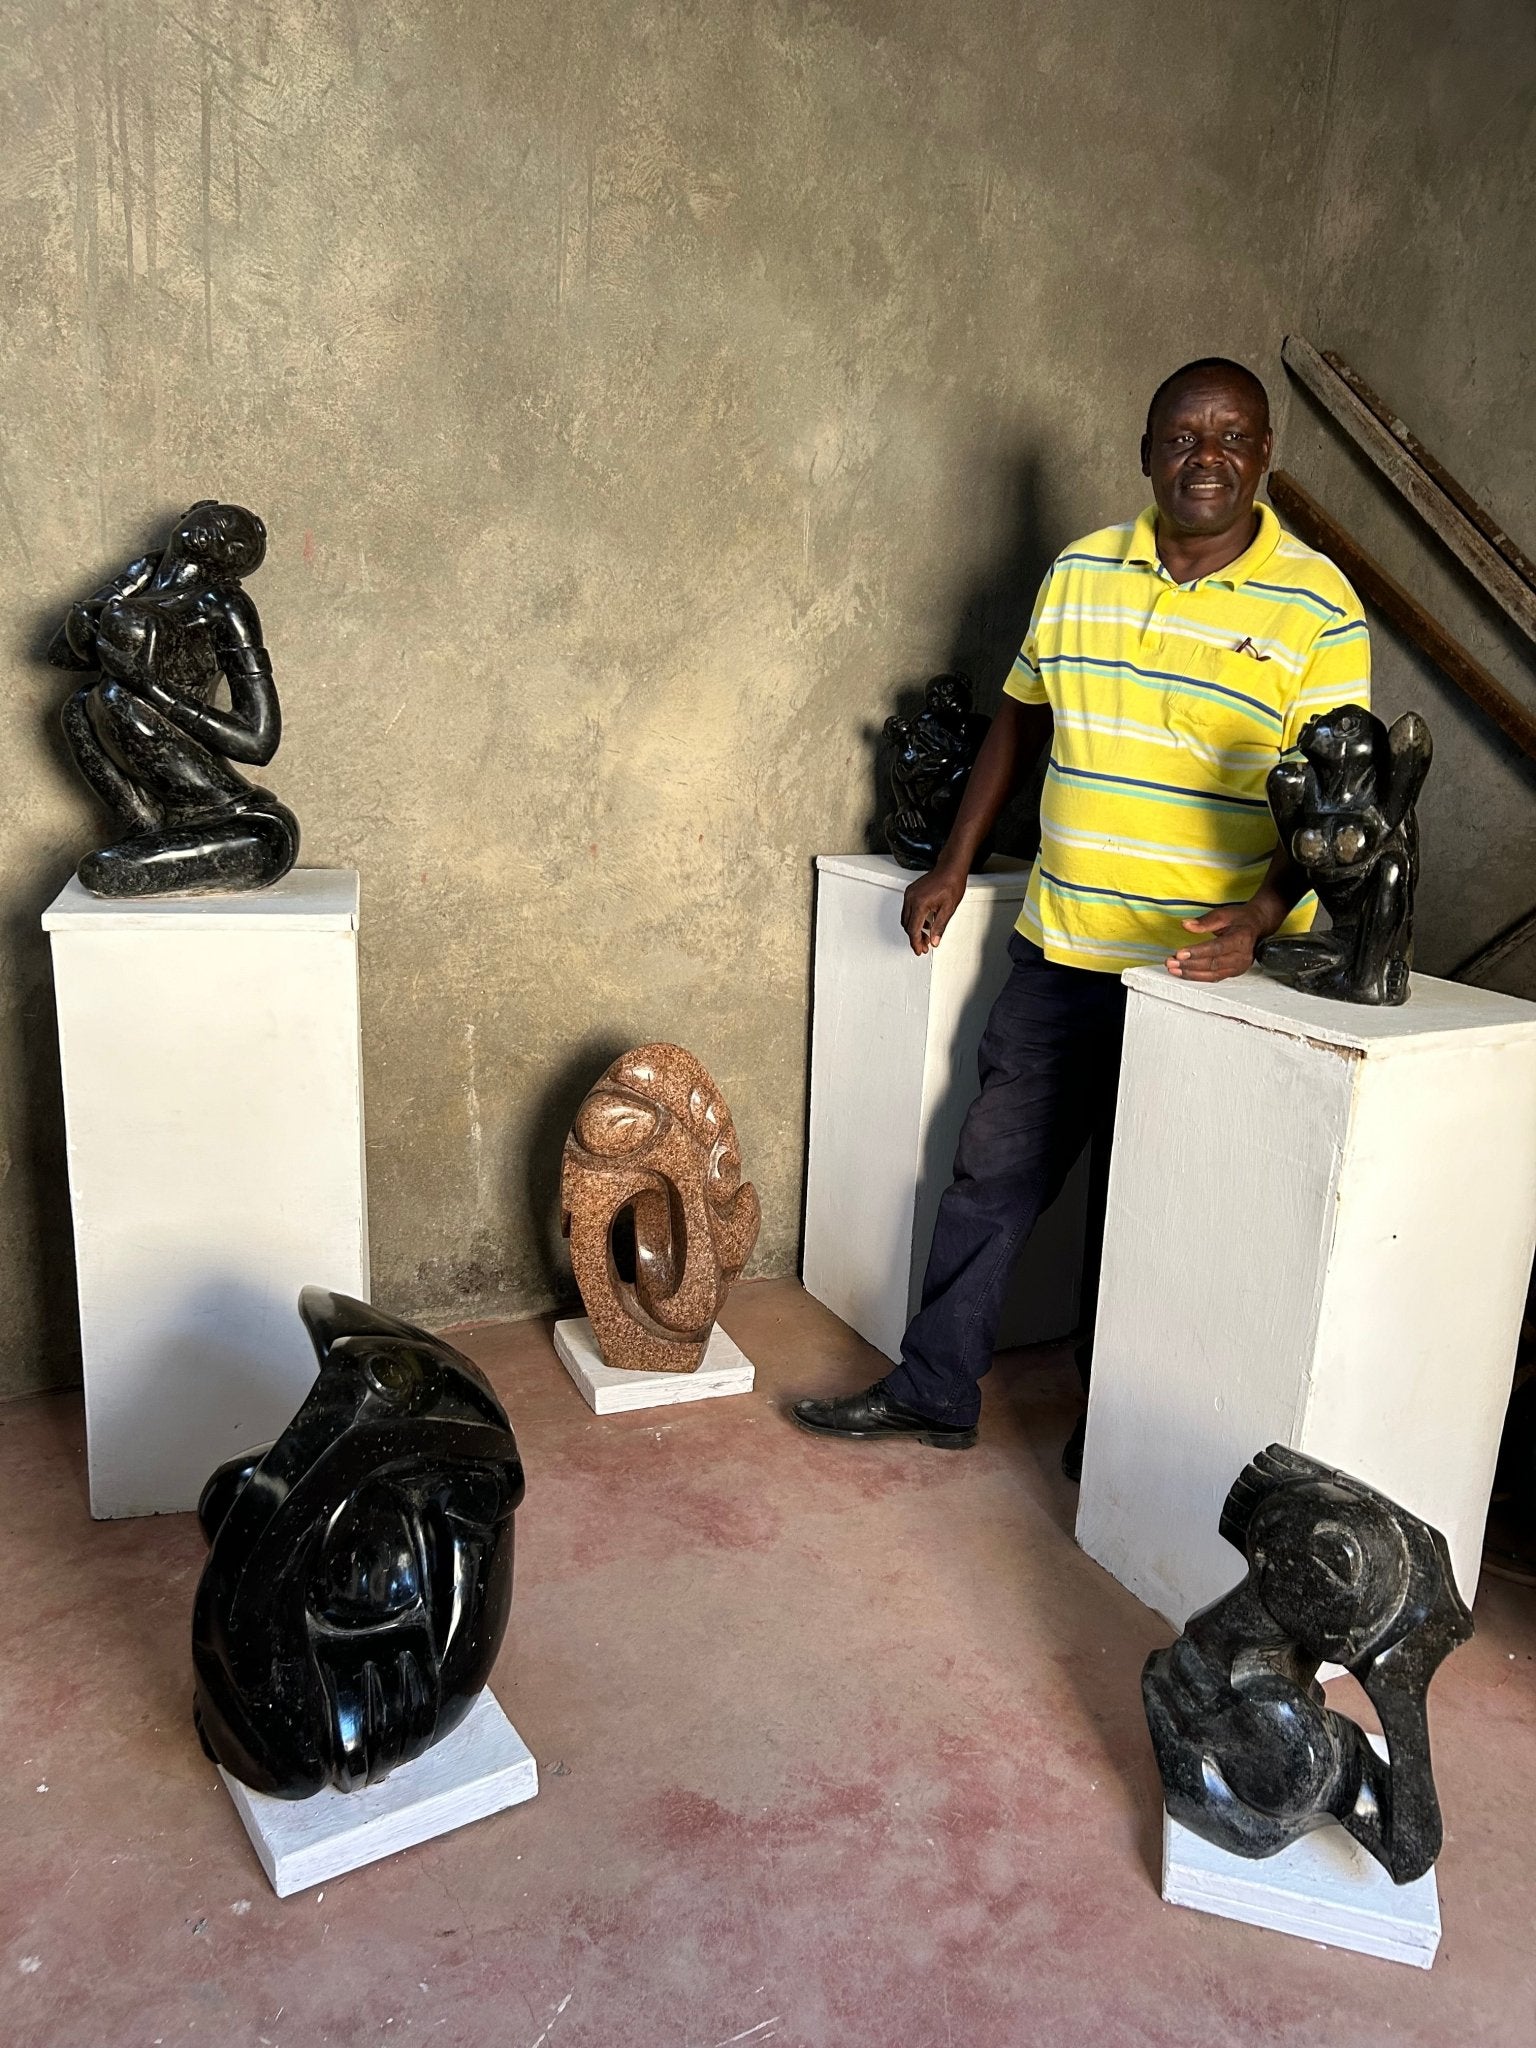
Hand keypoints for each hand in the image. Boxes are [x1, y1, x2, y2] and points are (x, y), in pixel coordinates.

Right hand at [901, 864, 966, 955]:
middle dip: (915, 938)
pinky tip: (924, 923)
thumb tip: (934, 941)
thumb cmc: (951, 884)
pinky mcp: (910, 892)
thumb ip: (939, 927)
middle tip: (924, 946)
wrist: (950, 869)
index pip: (913, 929)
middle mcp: (911, 898)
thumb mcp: (948, 909)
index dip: (916, 942)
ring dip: (914, 929)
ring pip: (906, 918)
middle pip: (907, 925)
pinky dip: (914, 919)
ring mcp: (909, 894)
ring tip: (925, 936)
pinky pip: (908, 910)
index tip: (920, 950)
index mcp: (920, 903)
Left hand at [1166, 894, 1283, 981]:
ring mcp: (1238, 967)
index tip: (1180, 952)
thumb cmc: (1241, 919)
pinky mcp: (1233, 972)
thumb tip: (1186, 925)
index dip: (1198, 952)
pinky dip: (1197, 976)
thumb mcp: (1224, 913)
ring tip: (1173, 969)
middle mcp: (1242, 957)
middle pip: (1213, 964)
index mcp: (1241, 939)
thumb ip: (1205, 921)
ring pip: (1212, 974)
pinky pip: (1214, 978)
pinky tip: (1183, 973)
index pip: (1217, 948)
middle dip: (1189, 965)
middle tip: (1171, 962)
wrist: (1257, 926)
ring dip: (1190, 973)